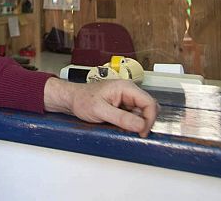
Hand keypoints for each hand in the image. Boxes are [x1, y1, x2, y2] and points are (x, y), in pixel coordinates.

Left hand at [43, 77, 158, 137]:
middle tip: (132, 132)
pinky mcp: (122, 106)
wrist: (71, 99)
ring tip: (120, 128)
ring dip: (135, 124)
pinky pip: (133, 116)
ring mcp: (126, 99)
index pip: (149, 103)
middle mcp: (128, 91)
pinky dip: (129, 124)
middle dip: (143, 122)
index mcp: (125, 88)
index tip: (142, 132)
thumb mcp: (100, 110)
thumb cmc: (82, 100)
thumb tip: (140, 125)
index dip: (149, 119)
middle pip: (148, 108)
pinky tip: (118, 126)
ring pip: (141, 114)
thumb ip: (121, 118)